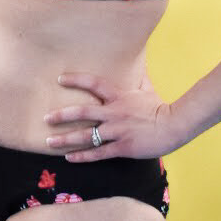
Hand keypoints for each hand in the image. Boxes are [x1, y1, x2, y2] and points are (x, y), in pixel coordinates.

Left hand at [44, 73, 179, 162]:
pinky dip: (82, 156)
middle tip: (46, 118)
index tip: (60, 79)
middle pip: (82, 111)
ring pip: (86, 135)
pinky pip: (98, 153)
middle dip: (61, 115)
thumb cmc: (160, 107)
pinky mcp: (122, 147)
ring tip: (49, 142)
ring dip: (65, 139)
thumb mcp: (147, 89)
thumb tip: (138, 62)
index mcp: (119, 96)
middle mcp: (114, 112)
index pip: (93, 83)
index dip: (76, 80)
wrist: (174, 126)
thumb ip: (138, 78)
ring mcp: (117, 131)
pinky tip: (69, 158)